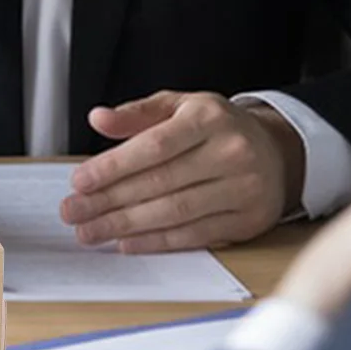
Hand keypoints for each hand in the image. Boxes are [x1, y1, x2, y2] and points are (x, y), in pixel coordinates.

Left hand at [60, 91, 304, 251]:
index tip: (79, 181)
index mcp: (208, 118)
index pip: (154, 146)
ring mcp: (243, 189)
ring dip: (127, 226)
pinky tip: (127, 242)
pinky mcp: (248, 221)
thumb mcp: (180, 106)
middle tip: (73, 212)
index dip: (114, 166)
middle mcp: (230, 152)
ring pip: (175, 212)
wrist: (277, 151)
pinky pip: (196, 235)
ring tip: (91, 231)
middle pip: (160, 182)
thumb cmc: (217, 127)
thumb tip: (97, 119)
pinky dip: (157, 241)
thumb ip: (137, 114)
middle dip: (110, 200)